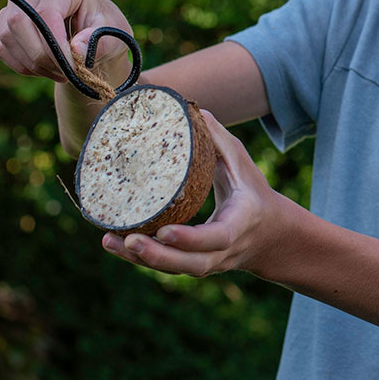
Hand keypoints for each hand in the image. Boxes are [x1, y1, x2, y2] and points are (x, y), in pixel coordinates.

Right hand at [0, 0, 132, 82]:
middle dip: (41, 56)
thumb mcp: (115, 37)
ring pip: (7, 37)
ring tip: (61, 72)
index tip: (73, 67)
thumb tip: (76, 49)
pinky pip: (1, 47)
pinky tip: (45, 69)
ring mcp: (17, 1)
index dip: (54, 44)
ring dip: (34, 64)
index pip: (46, 12)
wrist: (94, 36)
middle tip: (66, 74)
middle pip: (19, 22)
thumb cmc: (106, 32)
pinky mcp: (5, 20)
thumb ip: (99, 43)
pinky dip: (22, 66)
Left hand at [101, 111, 285, 277]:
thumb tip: (195, 110)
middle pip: (191, 264)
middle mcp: (223, 250)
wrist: (268, 234)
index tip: (165, 231)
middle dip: (159, 256)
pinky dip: (139, 258)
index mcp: (239, 223)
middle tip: (129, 240)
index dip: (191, 238)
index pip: (217, 238)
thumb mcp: (243, 163)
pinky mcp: (191, 264)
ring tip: (110, 241)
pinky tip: (113, 243)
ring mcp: (207, 262)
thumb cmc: (252, 192)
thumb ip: (220, 140)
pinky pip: (165, 266)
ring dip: (141, 259)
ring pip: (174, 269)